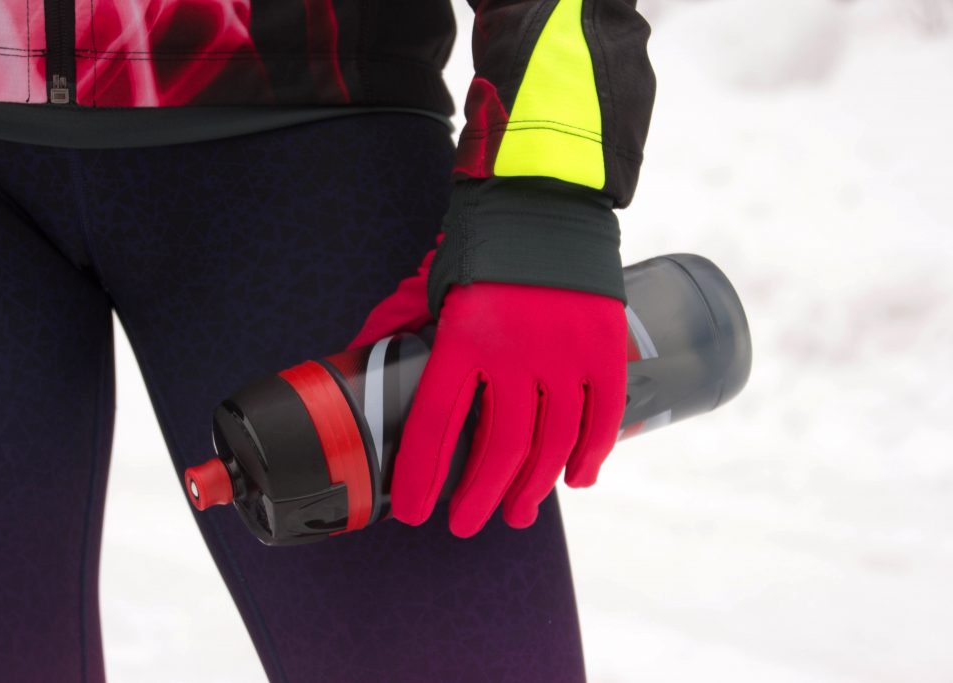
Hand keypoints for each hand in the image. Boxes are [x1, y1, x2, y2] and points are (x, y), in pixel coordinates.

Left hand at [347, 249, 628, 537]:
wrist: (548, 197)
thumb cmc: (483, 245)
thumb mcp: (433, 281)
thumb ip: (401, 324)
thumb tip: (361, 354)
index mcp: (462, 339)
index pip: (435, 426)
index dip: (422, 478)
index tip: (413, 513)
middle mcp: (516, 355)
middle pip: (499, 450)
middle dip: (479, 498)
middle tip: (466, 523)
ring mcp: (567, 355)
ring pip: (552, 445)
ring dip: (533, 489)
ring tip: (517, 514)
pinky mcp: (605, 349)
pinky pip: (602, 419)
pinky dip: (591, 456)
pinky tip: (577, 480)